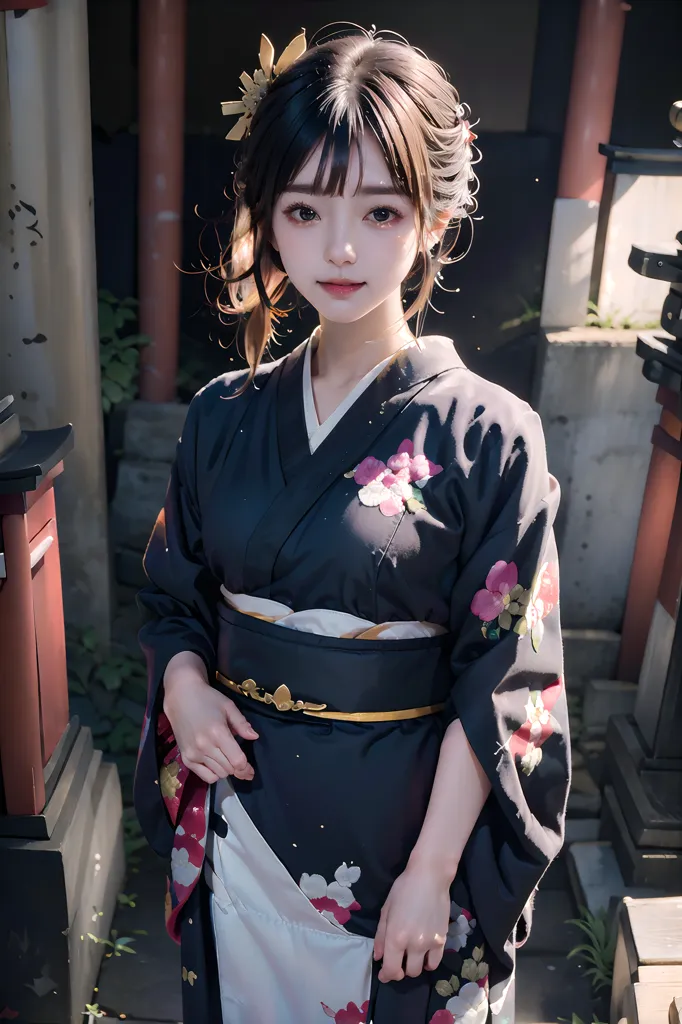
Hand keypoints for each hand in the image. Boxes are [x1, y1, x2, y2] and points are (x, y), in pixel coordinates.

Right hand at [163, 654, 258, 784]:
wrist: (181, 697)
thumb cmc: (208, 699)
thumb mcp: (228, 707)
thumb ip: (242, 724)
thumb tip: (254, 737)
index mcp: (218, 733)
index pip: (237, 761)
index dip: (246, 767)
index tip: (251, 769)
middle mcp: (205, 746)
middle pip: (229, 769)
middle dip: (239, 769)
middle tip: (243, 765)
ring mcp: (193, 754)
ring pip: (218, 774)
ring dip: (226, 770)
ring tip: (228, 760)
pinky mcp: (185, 758)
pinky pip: (205, 776)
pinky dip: (214, 774)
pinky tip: (216, 764)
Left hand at [373, 864, 450, 982]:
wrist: (429, 877)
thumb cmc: (403, 889)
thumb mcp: (386, 910)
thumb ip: (381, 936)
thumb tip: (379, 957)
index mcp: (396, 937)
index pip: (391, 969)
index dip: (386, 976)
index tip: (384, 975)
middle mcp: (413, 944)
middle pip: (407, 972)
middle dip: (400, 970)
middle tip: (398, 961)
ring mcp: (429, 943)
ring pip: (421, 969)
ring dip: (414, 966)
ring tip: (411, 956)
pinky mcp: (442, 939)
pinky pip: (435, 962)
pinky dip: (429, 963)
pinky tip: (424, 955)